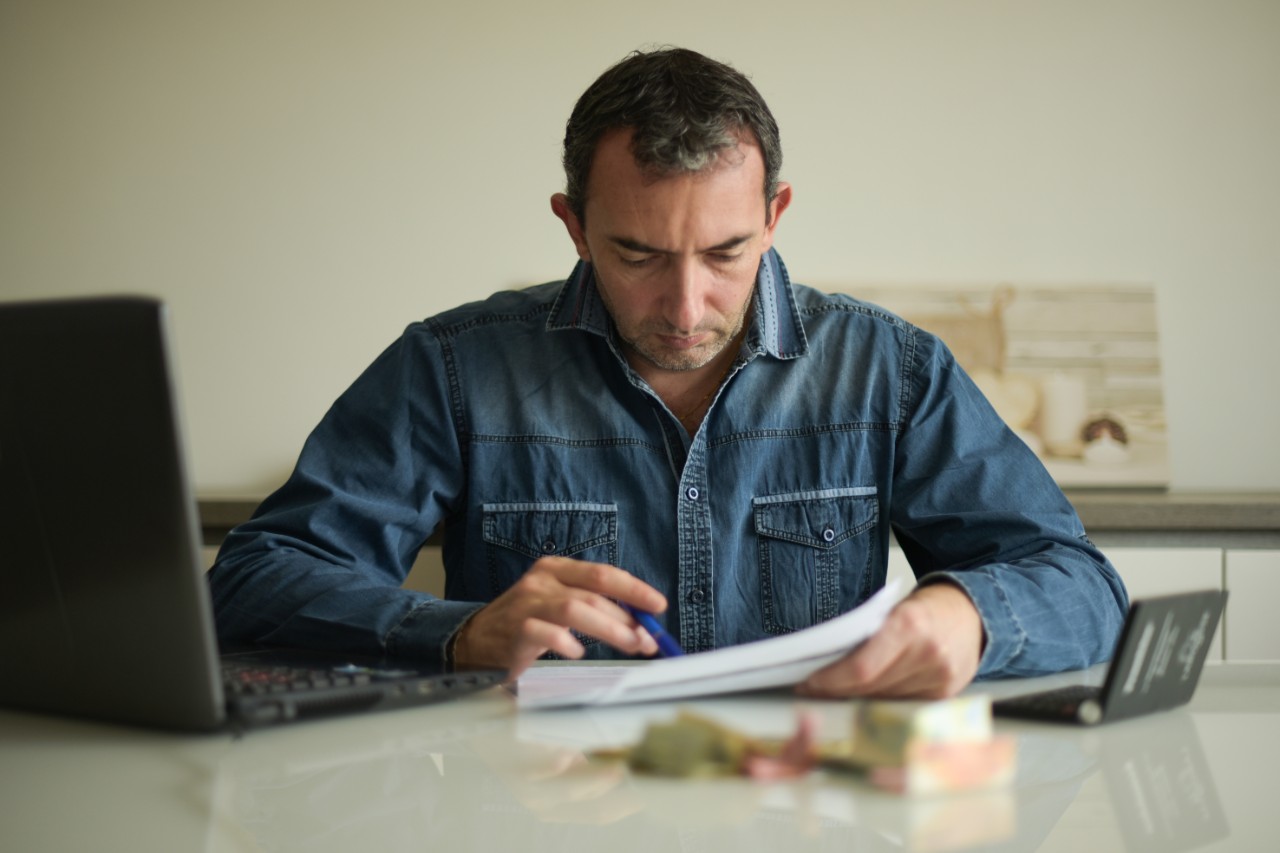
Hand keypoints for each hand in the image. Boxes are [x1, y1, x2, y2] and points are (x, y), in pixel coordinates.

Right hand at [452, 556, 666, 676]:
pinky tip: (579, 653)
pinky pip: (547, 634)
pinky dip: (568, 643)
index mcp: (555, 569)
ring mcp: (527, 604)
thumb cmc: (525, 622)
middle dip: (627, 617)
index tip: (657, 605)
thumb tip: (639, 625)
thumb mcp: (558, 604)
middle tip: (648, 638)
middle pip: (594, 593)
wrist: (474, 641)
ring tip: (630, 645)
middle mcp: (541, 581)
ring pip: (576, 610)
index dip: (634, 589)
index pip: (602, 573)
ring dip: (610, 629)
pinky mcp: (516, 629)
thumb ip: (594, 607)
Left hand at [798, 582, 983, 699]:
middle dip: (838, 689)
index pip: (862, 667)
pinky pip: (902, 702)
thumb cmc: (927, 608)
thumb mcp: (895, 610)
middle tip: (813, 688)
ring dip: (856, 696)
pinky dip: (881, 698)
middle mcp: (927, 653)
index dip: (832, 679)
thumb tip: (828, 662)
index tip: (809, 681)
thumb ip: (868, 636)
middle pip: (871, 686)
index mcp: (910, 625)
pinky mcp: (945, 693)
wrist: (974, 615)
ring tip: (834, 691)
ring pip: (884, 697)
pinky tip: (865, 694)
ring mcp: (939, 676)